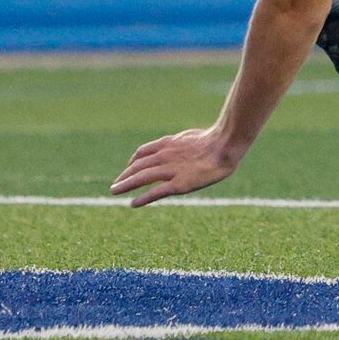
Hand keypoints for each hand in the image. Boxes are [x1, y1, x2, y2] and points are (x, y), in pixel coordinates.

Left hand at [111, 127, 239, 207]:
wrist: (224, 144)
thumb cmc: (213, 139)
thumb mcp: (190, 136)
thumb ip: (179, 142)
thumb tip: (177, 144)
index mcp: (168, 143)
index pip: (143, 152)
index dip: (132, 161)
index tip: (127, 169)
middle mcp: (165, 155)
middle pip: (137, 166)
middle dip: (124, 176)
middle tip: (114, 186)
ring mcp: (170, 170)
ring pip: (141, 178)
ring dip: (125, 185)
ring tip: (114, 192)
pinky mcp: (178, 184)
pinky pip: (155, 192)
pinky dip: (142, 198)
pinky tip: (133, 203)